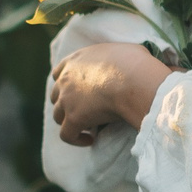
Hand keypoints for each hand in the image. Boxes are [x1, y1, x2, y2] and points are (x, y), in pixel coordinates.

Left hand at [50, 43, 177, 146]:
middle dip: (67, 104)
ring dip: (70, 122)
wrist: (133, 80)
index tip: (77, 93)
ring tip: (88, 127)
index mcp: (75, 60)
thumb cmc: (135, 64)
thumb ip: (120, 57)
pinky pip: (67, 135)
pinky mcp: (73, 118)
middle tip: (85, 111)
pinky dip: (76, 139)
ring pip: (58, 116)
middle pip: (56, 95)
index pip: (58, 72)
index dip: (66, 84)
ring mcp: (67, 100)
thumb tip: (134, 61)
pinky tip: (90, 140)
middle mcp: (66, 79)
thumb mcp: (127, 51)